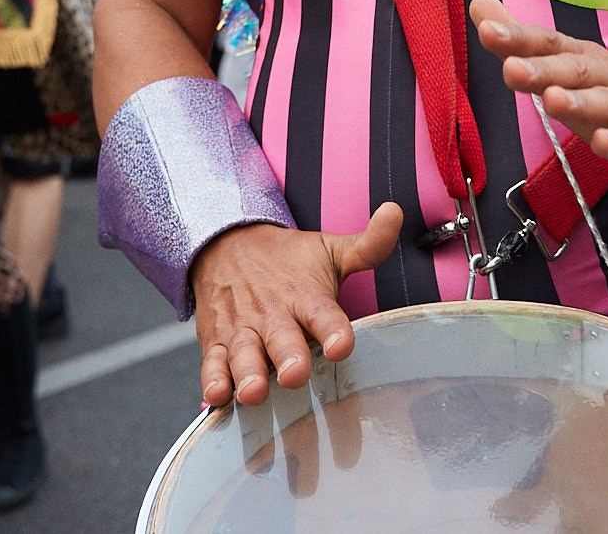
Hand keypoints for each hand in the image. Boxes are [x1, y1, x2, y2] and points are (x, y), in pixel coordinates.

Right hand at [191, 206, 401, 407]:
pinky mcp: (216, 341)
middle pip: (281, 339)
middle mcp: (272, 313)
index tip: (341, 346)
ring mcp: (241, 329)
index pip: (323, 313)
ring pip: (243, 354)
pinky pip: (212, 362)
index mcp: (305, 295)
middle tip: (295, 373)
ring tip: (254, 390)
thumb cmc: (286, 259)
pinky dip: (211, 380)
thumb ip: (369, 245)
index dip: (333, 330)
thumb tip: (396, 212)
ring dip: (247, 372)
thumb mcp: (328, 250)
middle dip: (288, 357)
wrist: (224, 242)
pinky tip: (216, 396)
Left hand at [471, 0, 607, 189]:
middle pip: (577, 69)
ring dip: (580, 101)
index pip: (550, 43)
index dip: (520, 37)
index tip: (488, 30)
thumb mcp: (567, 68)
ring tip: (551, 100)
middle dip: (543, 69)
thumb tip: (478, 3)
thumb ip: (521, 42)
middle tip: (510, 68)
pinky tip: (603, 144)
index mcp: (584, 58)